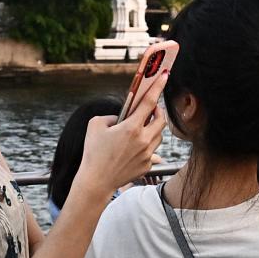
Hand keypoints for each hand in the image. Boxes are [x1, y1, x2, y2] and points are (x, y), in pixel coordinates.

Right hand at [72, 72, 168, 204]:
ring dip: (153, 128)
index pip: (149, 102)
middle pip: (161, 119)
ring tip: (142, 127)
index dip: (158, 87)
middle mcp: (143, 140)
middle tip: (151, 108)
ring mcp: (147, 154)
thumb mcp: (95, 125)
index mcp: (131, 128)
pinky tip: (136, 146)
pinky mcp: (147, 165)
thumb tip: (120, 118)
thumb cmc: (93, 153)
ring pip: (159, 135)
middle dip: (158, 111)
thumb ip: (111, 116)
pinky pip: (153, 150)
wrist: (96, 182)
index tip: (165, 76)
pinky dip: (147, 144)